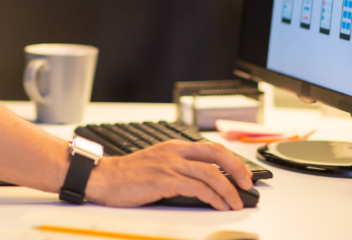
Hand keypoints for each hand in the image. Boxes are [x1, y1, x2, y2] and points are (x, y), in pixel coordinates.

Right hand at [85, 140, 253, 209]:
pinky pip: (197, 187)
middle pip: (215, 153)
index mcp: (174, 146)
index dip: (230, 160)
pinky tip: (218, 205)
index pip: (210, 148)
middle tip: (247, 184)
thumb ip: (178, 168)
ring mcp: (170, 164)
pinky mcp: (164, 180)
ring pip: (210, 172)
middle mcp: (174, 151)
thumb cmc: (127, 176)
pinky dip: (213, 197)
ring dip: (228, 189)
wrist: (104, 178)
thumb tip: (202, 183)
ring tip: (236, 202)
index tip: (241, 173)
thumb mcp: (156, 165)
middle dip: (237, 169)